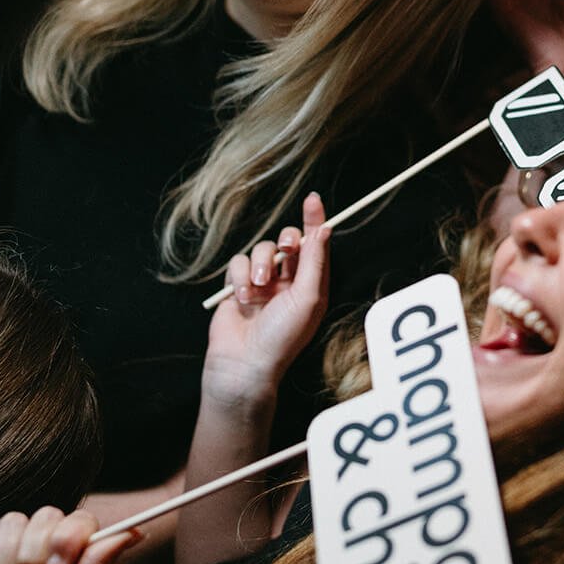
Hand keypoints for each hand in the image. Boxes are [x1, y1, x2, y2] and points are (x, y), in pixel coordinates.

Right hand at [204, 193, 330, 407]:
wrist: (244, 363)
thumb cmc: (282, 337)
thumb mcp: (307, 298)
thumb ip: (315, 261)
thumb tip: (325, 229)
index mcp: (311, 285)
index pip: (316, 245)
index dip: (315, 221)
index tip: (313, 199)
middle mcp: (289, 282)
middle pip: (288, 241)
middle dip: (287, 240)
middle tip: (287, 250)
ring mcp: (263, 284)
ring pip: (261, 250)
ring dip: (259, 265)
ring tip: (259, 289)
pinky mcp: (238, 286)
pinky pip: (238, 263)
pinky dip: (240, 278)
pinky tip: (242, 299)